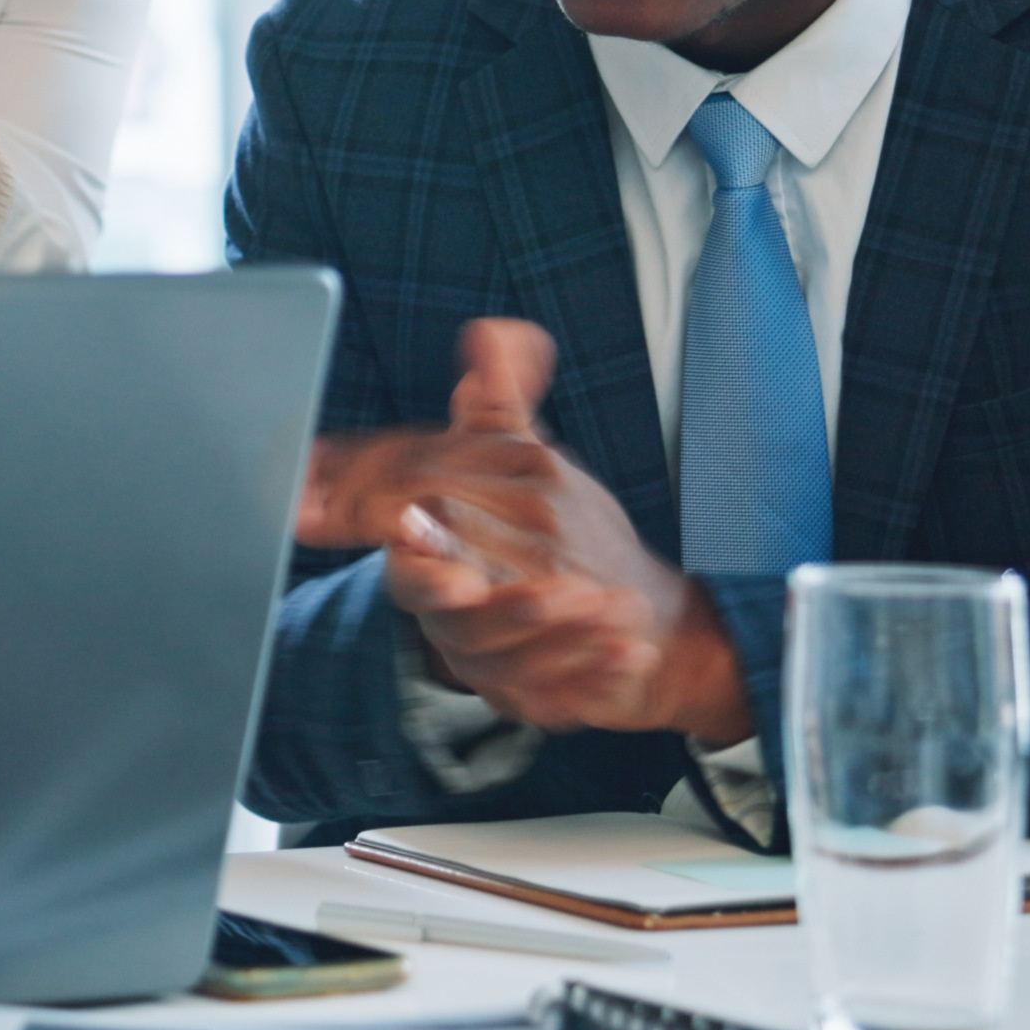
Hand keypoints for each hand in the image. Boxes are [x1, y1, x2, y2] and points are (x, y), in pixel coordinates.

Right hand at [300, 319, 752, 741]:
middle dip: (508, 600)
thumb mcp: (520, 456)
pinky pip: (551, 695)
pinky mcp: (529, 694)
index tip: (420, 526)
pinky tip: (627, 653)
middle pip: (451, 608)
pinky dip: (591, 675)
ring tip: (608, 608)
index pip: (401, 527)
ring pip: (499, 657)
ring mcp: (483, 656)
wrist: (605, 612)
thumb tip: (492, 334)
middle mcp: (443, 602)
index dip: (412, 531)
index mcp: (424, 543)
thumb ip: (498, 402)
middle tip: (560, 585)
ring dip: (555, 636)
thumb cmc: (546, 535)